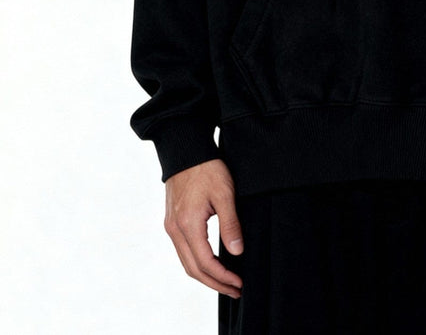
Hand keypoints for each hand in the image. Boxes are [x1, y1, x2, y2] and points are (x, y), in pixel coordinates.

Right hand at [164, 158, 243, 297]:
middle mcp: (175, 229)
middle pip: (193, 269)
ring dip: (205, 276)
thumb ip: (230, 223)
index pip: (205, 262)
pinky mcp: (172, 221)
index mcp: (188, 224)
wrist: (186, 150)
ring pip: (186, 262)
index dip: (223, 276)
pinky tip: (211, 264)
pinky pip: (183, 251)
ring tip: (225, 282)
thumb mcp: (225, 193)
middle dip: (215, 283)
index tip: (239, 283)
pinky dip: (197, 263)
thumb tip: (237, 251)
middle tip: (235, 290)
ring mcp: (171, 226)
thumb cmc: (207, 168)